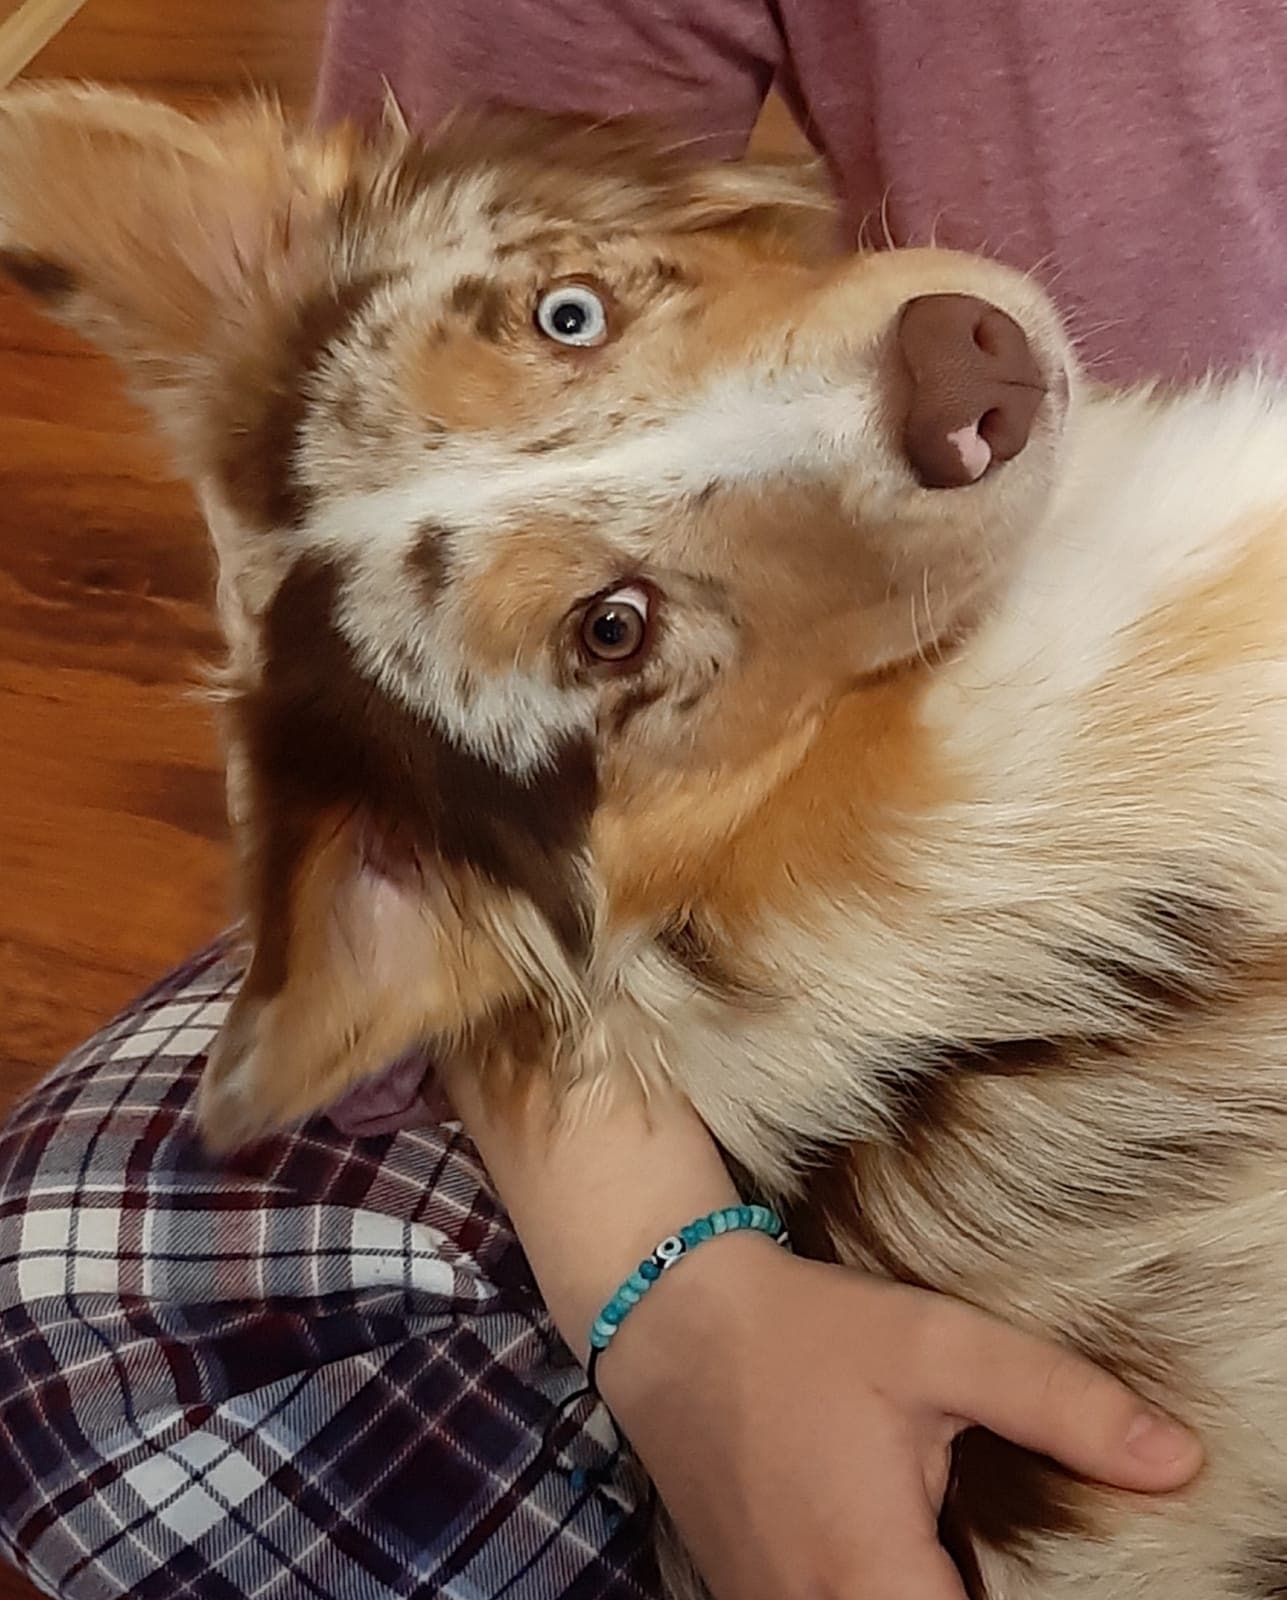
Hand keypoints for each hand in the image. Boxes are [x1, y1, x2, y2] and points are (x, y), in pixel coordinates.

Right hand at [598, 1237, 1201, 1599]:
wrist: (672, 1316)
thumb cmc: (800, 1331)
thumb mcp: (935, 1344)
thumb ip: (1058, 1403)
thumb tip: (1176, 1460)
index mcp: (871, 1579)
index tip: (1032, 1559)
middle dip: (977, 1597)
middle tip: (987, 1534)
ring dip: (926, 1595)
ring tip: (943, 1533)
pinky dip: (880, 1590)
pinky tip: (891, 1537)